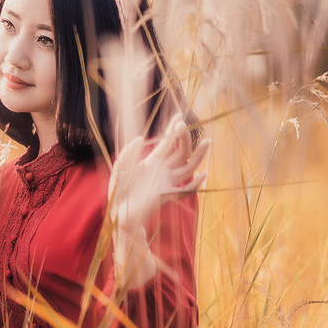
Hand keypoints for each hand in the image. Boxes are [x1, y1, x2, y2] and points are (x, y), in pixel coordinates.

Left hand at [109, 114, 208, 229]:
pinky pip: (185, 191)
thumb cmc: (120, 190)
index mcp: (153, 162)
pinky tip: (202, 175)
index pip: (167, 143)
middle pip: (181, 153)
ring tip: (207, 143)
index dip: (173, 130)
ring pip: (188, 169)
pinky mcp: (166, 196)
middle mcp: (163, 171)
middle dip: (184, 138)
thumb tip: (140, 138)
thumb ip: (128, 152)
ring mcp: (167, 183)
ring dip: (198, 157)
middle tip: (185, 125)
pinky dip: (195, 185)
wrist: (119, 212)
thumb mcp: (121, 167)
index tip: (180, 116)